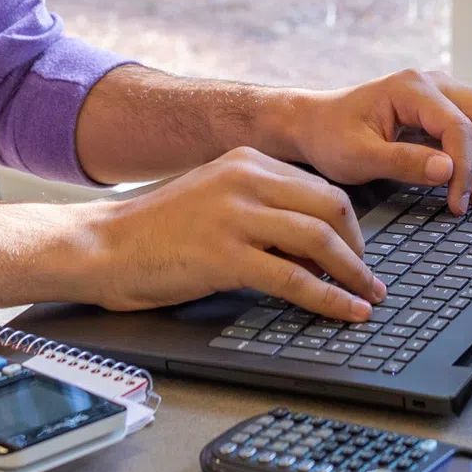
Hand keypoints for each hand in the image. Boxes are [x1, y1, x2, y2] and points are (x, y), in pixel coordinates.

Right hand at [65, 148, 385, 321]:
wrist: (103, 246)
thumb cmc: (155, 232)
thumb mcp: (214, 201)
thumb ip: (261, 210)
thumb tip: (312, 246)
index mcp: (246, 161)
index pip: (319, 186)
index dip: (349, 224)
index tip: (360, 251)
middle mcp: (245, 179)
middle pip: (331, 205)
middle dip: (359, 246)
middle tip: (368, 277)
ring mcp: (235, 214)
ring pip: (319, 239)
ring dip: (352, 273)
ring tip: (367, 297)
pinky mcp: (224, 254)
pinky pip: (293, 277)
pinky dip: (328, 298)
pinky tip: (345, 311)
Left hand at [282, 70, 471, 214]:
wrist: (315, 123)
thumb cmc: (331, 136)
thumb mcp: (357, 155)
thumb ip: (402, 162)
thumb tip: (449, 171)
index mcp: (413, 88)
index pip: (460, 126)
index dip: (466, 168)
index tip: (458, 204)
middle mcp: (438, 85)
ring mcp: (448, 97)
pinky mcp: (452, 114)